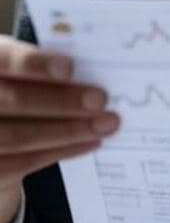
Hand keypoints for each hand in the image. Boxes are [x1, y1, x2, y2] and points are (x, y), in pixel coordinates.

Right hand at [0, 36, 119, 222]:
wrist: (3, 126)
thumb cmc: (20, 87)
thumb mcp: (23, 70)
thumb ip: (45, 68)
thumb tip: (91, 70)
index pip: (2, 60)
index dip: (32, 63)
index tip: (68, 68)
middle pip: (12, 101)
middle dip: (61, 101)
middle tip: (100, 100)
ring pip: (18, 136)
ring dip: (69, 130)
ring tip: (106, 124)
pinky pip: (22, 163)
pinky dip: (61, 151)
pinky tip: (90, 142)